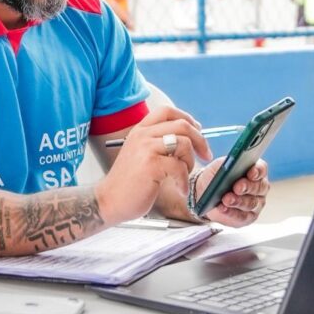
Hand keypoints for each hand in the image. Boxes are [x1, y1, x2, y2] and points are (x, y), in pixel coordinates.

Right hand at [98, 107, 209, 224]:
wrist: (108, 201)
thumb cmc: (128, 183)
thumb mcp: (139, 155)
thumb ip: (157, 143)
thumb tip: (188, 138)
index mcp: (140, 130)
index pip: (167, 111)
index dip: (187, 118)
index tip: (198, 131)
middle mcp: (142, 135)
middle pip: (182, 125)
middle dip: (200, 140)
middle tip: (205, 155)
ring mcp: (146, 148)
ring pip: (184, 143)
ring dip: (190, 162)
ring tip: (183, 177)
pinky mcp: (151, 165)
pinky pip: (180, 167)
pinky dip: (184, 181)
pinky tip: (180, 190)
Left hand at [192, 160, 269, 227]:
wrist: (208, 193)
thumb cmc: (217, 176)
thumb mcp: (219, 166)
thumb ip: (227, 164)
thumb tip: (230, 167)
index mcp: (255, 171)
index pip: (261, 169)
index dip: (257, 171)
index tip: (250, 173)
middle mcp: (260, 187)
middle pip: (258, 187)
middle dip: (247, 187)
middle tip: (237, 187)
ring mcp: (256, 204)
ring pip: (250, 203)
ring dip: (238, 201)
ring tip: (226, 199)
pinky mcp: (248, 217)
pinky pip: (242, 216)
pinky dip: (231, 213)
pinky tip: (223, 208)